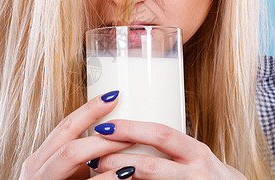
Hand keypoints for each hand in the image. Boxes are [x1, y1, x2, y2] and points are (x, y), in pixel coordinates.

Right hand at [19, 91, 134, 179]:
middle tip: (126, 121)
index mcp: (42, 156)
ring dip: (102, 147)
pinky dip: (106, 178)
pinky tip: (126, 173)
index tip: (113, 95)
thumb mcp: (69, 168)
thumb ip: (83, 151)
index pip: (66, 125)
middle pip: (68, 137)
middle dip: (97, 126)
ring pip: (71, 155)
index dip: (90, 109)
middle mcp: (37, 168)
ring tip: (130, 141)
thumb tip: (114, 130)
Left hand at [92, 120, 246, 179]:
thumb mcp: (193, 154)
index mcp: (195, 152)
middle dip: (118, 159)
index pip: (160, 134)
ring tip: (98, 172)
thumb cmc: (207, 172)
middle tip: (94, 154)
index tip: (106, 126)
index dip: (131, 129)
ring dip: (119, 179)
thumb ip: (169, 145)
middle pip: (151, 165)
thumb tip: (130, 133)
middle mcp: (196, 172)